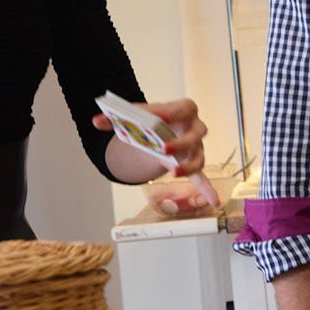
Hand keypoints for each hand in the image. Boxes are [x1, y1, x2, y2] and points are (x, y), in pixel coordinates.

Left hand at [93, 97, 217, 202]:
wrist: (162, 128)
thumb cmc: (154, 119)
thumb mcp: (136, 115)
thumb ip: (115, 118)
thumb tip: (96, 121)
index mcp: (183, 109)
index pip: (182, 108)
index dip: (173, 112)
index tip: (160, 116)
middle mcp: (194, 127)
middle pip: (196, 134)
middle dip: (181, 142)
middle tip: (164, 149)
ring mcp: (195, 147)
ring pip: (198, 157)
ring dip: (188, 166)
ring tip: (173, 173)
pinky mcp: (191, 163)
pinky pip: (201, 176)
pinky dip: (206, 189)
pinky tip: (213, 201)